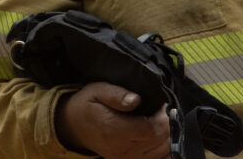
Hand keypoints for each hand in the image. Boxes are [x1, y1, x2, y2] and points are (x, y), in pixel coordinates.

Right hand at [55, 82, 170, 158]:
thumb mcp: (98, 91)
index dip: (164, 118)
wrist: (74, 125)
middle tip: (164, 110)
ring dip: (167, 137)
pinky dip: (163, 150)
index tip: (163, 105)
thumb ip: (117, 94)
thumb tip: (136, 99)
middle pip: (160, 143)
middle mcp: (121, 149)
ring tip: (161, 120)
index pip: (152, 130)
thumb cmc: (88, 105)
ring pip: (162, 153)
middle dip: (168, 126)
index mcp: (114, 130)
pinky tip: (160, 136)